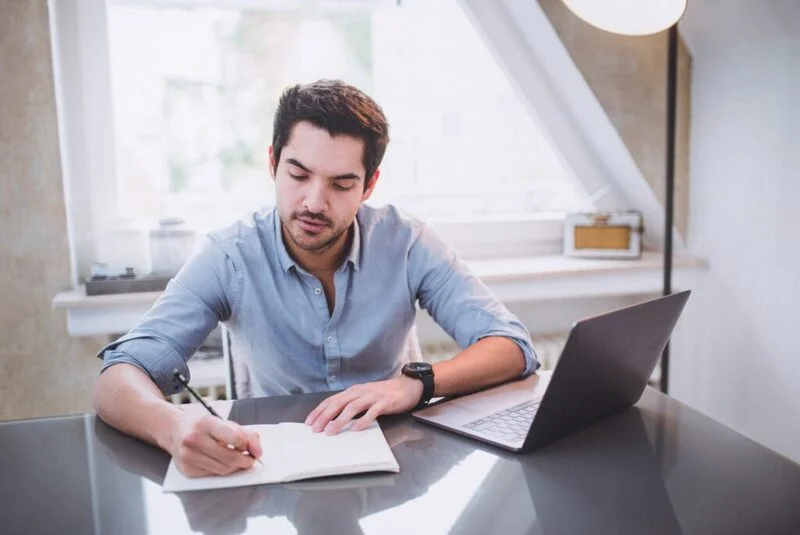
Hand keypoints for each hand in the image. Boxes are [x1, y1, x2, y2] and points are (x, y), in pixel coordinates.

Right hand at [169, 413, 262, 476]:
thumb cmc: (203, 426)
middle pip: (230, 458)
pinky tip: (221, 462)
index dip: (248, 446)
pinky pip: (212, 475)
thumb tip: (258, 451)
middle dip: (245, 461)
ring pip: (223, 470)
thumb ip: (246, 434)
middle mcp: (195, 439)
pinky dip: (222, 471)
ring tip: (236, 460)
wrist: (174, 430)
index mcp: (207, 423)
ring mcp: (188, 456)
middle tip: (250, 460)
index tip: (253, 449)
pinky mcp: (186, 469)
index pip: (236, 438)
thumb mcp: (225, 423)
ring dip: (235, 467)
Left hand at [305, 376, 422, 434]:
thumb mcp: (364, 397)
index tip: (309, 422)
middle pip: (339, 403)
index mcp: (353, 391)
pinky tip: (356, 429)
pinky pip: (372, 412)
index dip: (319, 411)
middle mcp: (360, 392)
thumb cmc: (383, 395)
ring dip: (340, 420)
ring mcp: (372, 396)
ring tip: (331, 431)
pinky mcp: (385, 402)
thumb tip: (333, 419)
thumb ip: (351, 405)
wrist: (407, 387)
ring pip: (352, 407)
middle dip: (325, 416)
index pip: (332, 400)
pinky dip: (363, 420)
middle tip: (316, 429)